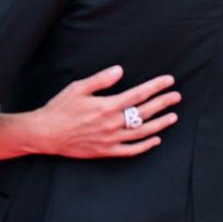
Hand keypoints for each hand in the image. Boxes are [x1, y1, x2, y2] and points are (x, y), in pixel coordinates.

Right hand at [28, 65, 180, 157]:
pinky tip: (156, 139)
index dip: (156, 87)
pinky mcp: (106, 151)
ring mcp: (110, 140)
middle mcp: (112, 124)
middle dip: (163, 103)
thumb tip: (120, 70)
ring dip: (159, 124)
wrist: (46, 134)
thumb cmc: (60, 108)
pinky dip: (145, 146)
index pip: (138, 94)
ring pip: (142, 132)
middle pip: (144, 112)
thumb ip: (101, 79)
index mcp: (106, 106)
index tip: (169, 81)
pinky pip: (130, 150)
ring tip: (173, 116)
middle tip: (176, 96)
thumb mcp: (78, 88)